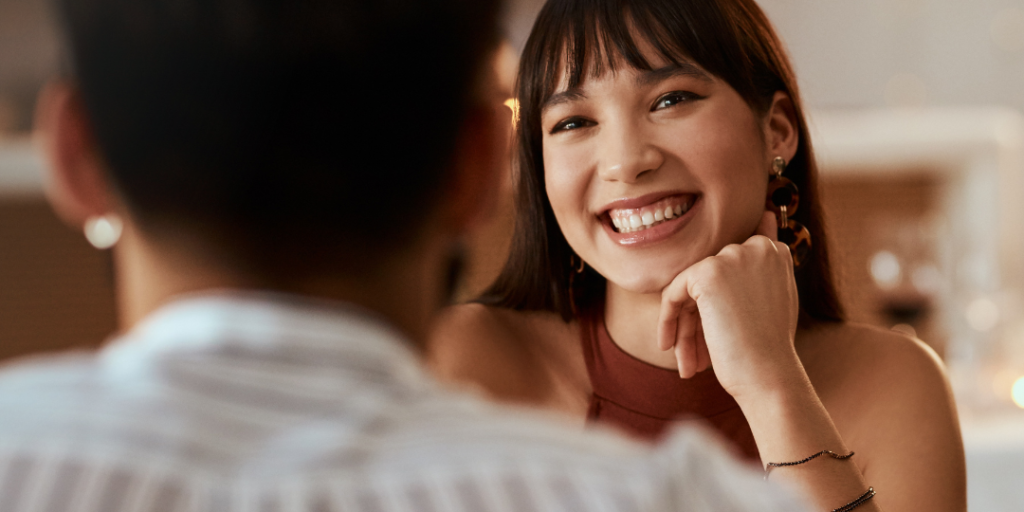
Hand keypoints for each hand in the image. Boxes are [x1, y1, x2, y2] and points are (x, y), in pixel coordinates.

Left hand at [657, 211, 801, 400]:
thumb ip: (762, 263)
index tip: (721, 326)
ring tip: (686, 363)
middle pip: (707, 280)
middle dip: (698, 320)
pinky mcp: (708, 273)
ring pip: (690, 290)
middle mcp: (756, 247)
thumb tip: (767, 214)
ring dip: (685, 328)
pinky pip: (674, 293)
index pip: (731, 265)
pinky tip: (670, 347)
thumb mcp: (774, 297)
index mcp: (775, 252)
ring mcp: (732, 257)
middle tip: (696, 357)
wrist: (769, 375)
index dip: (720, 300)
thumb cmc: (771, 347)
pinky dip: (669, 321)